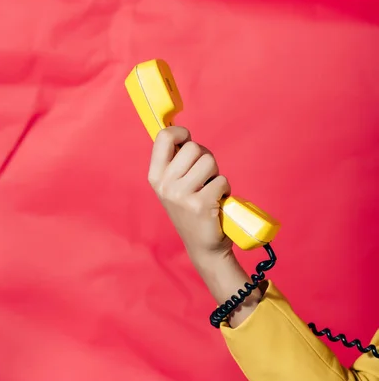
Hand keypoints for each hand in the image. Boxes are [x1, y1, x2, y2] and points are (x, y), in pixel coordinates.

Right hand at [148, 126, 232, 262]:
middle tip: (203, 177)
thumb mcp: (174, 186)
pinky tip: (217, 202)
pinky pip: (221, 180)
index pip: (163, 137)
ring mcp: (181, 195)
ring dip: (216, 174)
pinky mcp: (200, 204)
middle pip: (193, 147)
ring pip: (209, 161)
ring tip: (210, 190)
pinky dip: (225, 189)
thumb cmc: (192, 210)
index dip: (181, 133)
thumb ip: (175, 161)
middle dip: (205, 158)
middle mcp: (164, 185)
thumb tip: (181, 133)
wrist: (203, 247)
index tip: (188, 141)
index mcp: (155, 176)